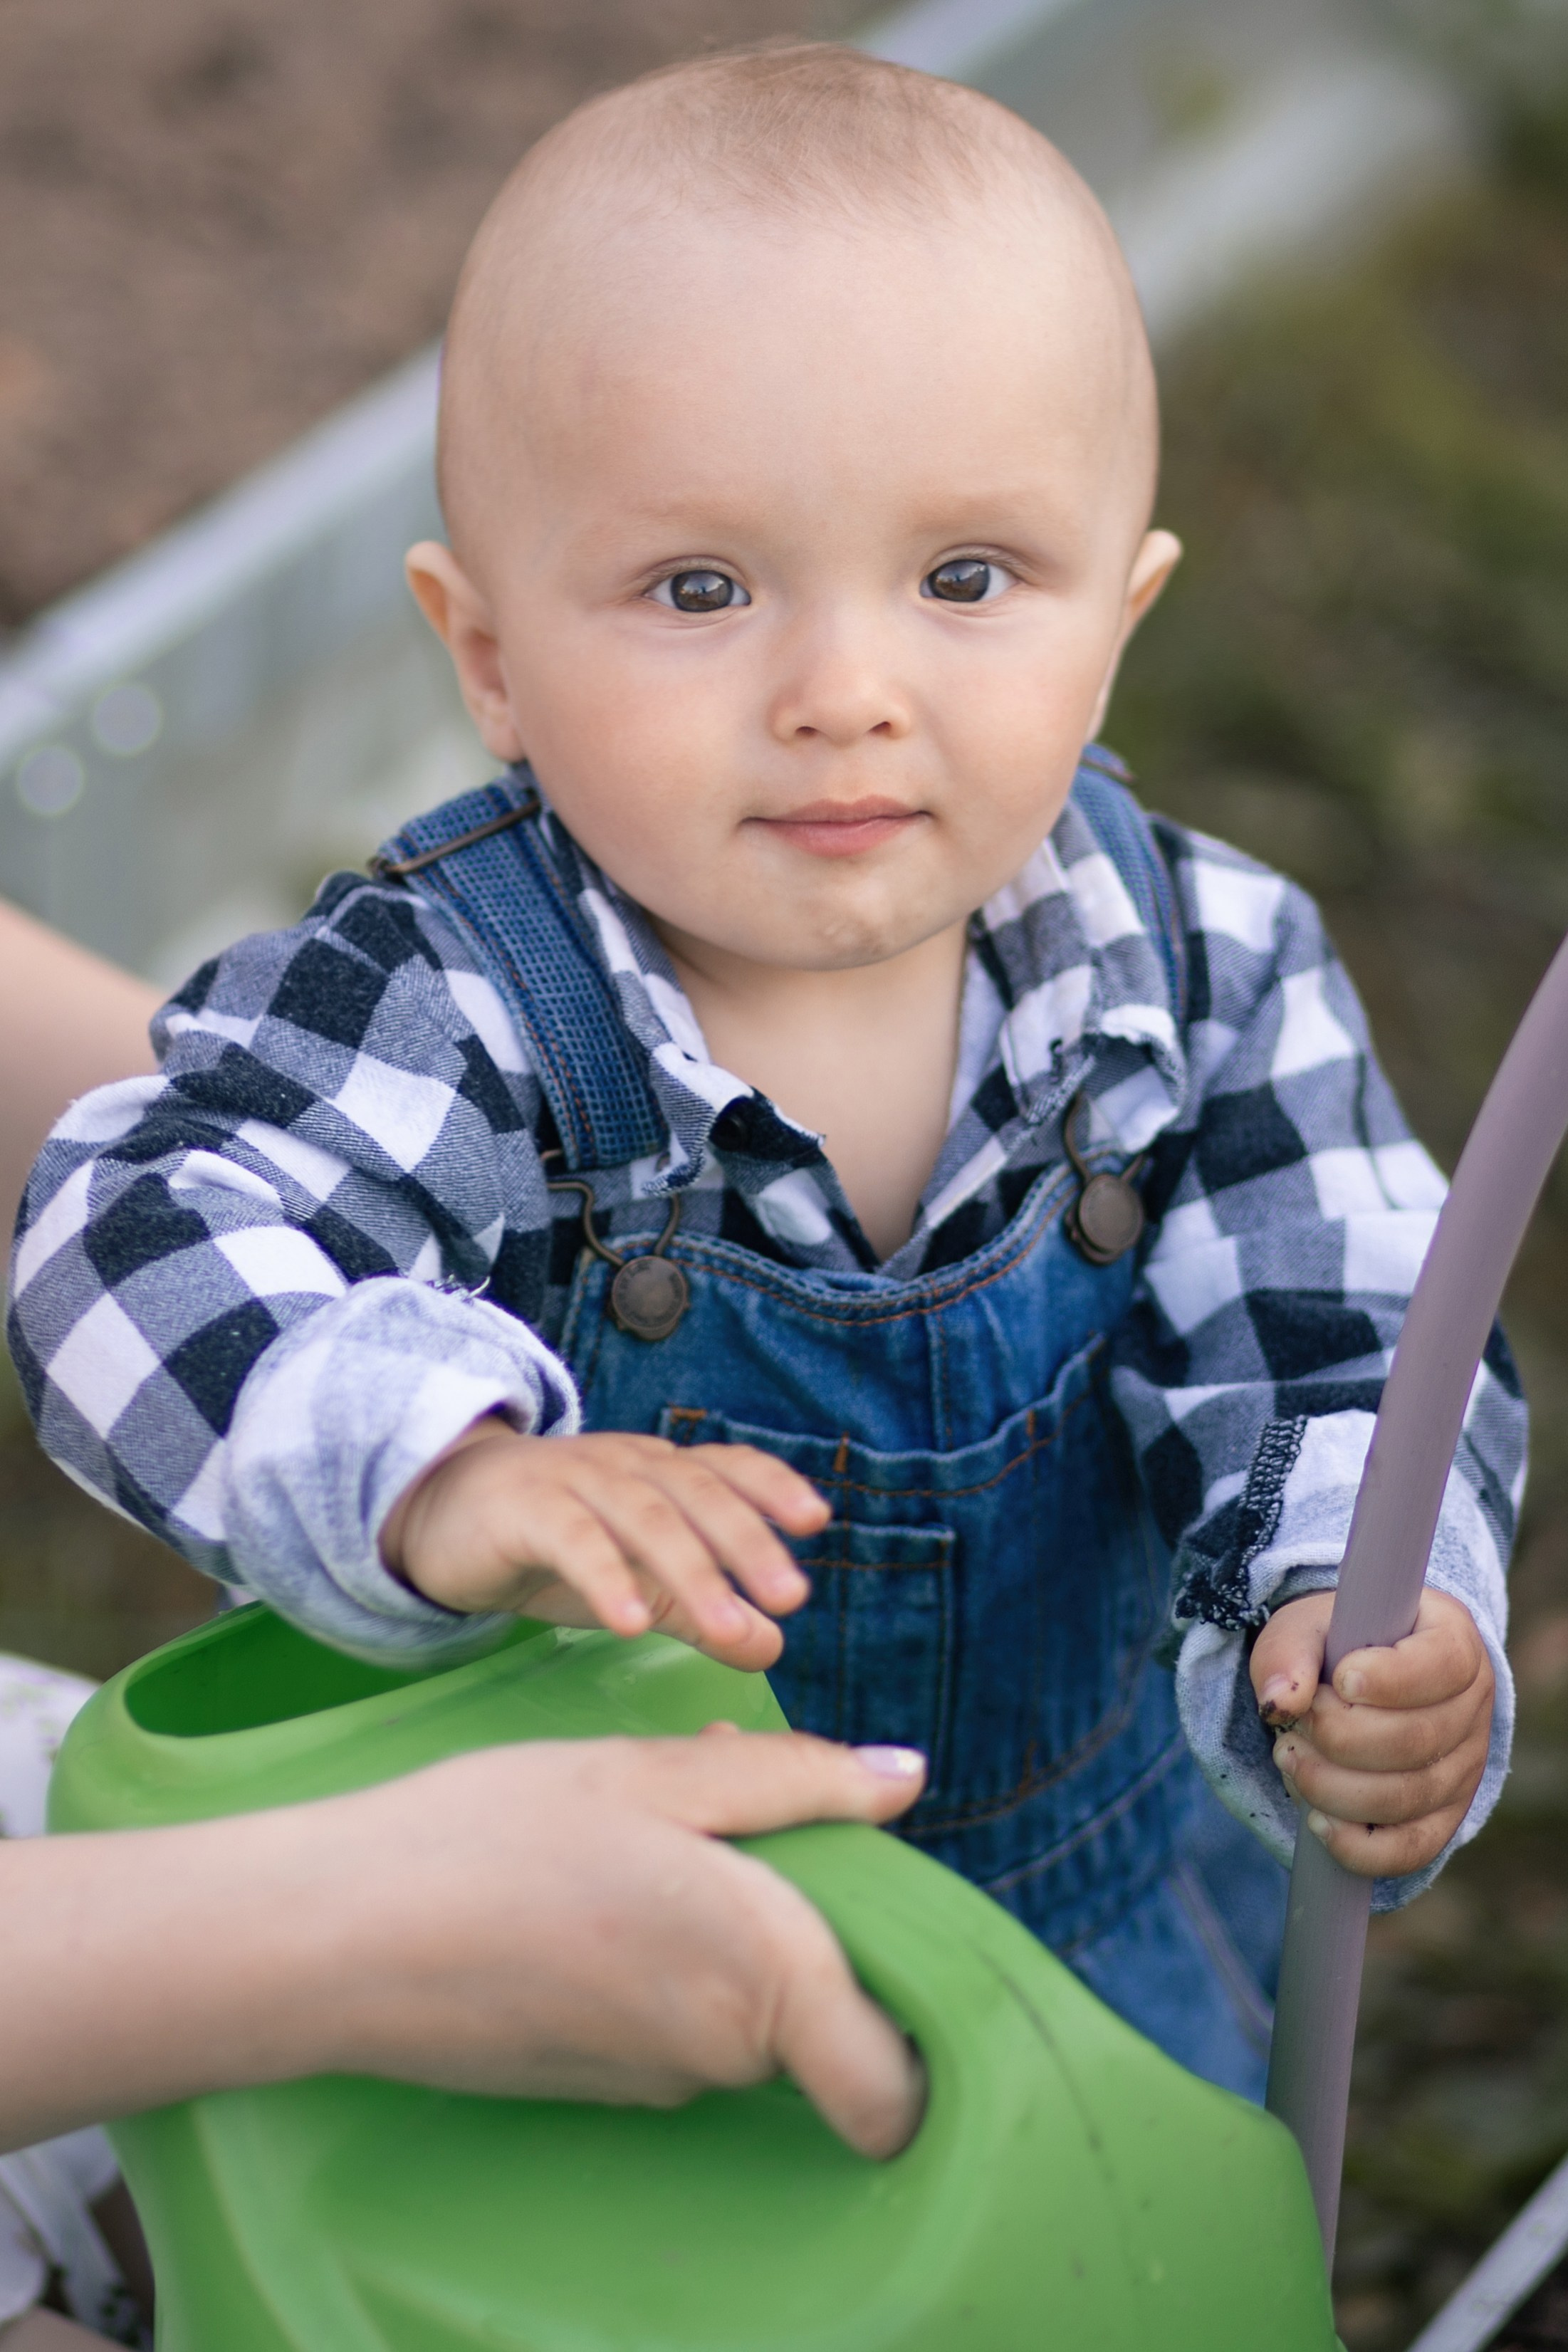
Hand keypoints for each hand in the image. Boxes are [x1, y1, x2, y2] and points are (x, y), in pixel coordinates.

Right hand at [330, 1729, 928, 2155]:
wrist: (340, 1937)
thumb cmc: (499, 1837)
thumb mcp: (656, 1774)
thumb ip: (798, 1782)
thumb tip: (907, 1780)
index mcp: (764, 1978)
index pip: (895, 2083)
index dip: (918, 2022)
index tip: (889, 1930)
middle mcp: (726, 2055)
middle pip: (828, 2004)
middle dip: (803, 1904)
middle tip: (727, 1806)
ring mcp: (660, 2081)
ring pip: (751, 2000)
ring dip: (733, 1916)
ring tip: (644, 1824)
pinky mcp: (605, 2084)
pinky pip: (686, 2016)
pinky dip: (673, 1950)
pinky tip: (599, 1876)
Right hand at [382, 1423, 827, 1669]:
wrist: (442, 1512)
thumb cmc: (554, 1544)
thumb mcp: (634, 1579)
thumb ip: (699, 1610)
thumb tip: (773, 1644)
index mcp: (661, 1474)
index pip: (725, 1467)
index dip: (771, 1486)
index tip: (816, 1521)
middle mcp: (627, 1466)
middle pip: (697, 1495)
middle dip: (748, 1543)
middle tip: (790, 1595)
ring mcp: (575, 1480)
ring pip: (644, 1519)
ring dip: (690, 1573)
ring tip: (727, 1629)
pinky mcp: (524, 1509)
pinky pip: (573, 1540)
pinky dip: (606, 1578)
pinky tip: (629, 1625)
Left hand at [1251, 1588, 1494, 1877]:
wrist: (1353, 1681)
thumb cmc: (1336, 1646)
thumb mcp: (1307, 1627)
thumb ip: (1290, 1652)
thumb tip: (1279, 1703)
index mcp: (1454, 1640)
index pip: (1444, 1664)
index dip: (1391, 1678)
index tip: (1340, 1680)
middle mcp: (1473, 1708)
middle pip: (1417, 1740)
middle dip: (1340, 1738)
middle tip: (1296, 1724)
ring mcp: (1465, 1769)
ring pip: (1408, 1797)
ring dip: (1333, 1787)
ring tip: (1290, 1758)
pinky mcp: (1444, 1818)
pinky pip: (1411, 1849)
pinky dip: (1359, 1847)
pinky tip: (1317, 1822)